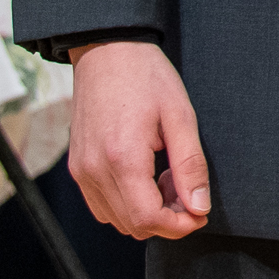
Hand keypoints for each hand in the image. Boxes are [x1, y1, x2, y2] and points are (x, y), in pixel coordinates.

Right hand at [67, 41, 211, 239]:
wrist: (108, 52)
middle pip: (132, 225)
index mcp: (122, 158)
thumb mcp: (181, 116)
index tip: (200, 214)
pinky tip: (147, 176)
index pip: (147, 219)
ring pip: (115, 219)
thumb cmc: (147, 78)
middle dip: (167, 219)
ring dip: (147, 212)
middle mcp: (94, 171)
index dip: (178, 226)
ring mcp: (81, 171)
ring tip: (169, 178)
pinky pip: (101, 205)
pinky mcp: (77, 168)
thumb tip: (199, 207)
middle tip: (188, 190)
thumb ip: (190, 166)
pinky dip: (127, 203)